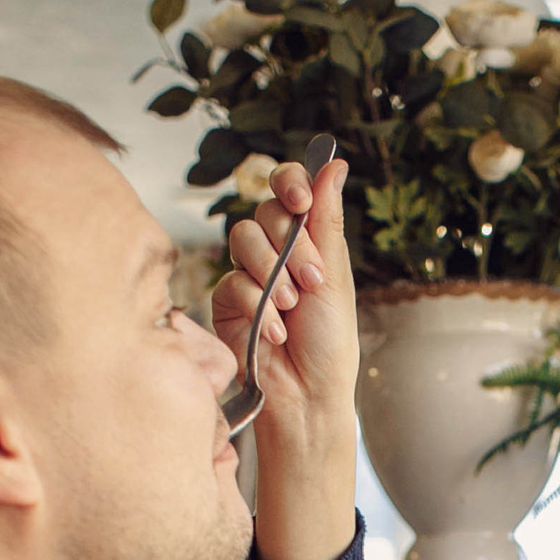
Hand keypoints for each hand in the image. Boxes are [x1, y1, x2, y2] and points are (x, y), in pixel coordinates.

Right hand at [214, 157, 361, 559]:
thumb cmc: (329, 346)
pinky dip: (256, 306)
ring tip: (291, 307)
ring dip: (272, 271)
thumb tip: (334, 163)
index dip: (291, 184)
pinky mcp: (226, 303)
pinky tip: (273, 332)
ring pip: (242, 239)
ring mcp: (247, 276)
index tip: (301, 199)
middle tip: (311, 282)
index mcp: (306, 242)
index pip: (289, 192)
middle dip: (290, 244)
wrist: (308, 397)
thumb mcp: (334, 277)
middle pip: (263, 211)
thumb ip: (326, 220)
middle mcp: (274, 253)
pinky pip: (232, 281)